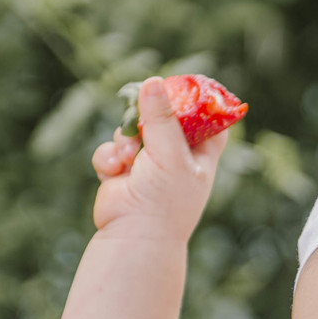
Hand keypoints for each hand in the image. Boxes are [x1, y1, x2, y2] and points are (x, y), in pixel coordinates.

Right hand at [91, 77, 227, 239]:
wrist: (134, 236)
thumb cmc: (164, 201)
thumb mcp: (170, 155)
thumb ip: (162, 119)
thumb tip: (153, 82)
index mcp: (201, 155)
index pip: (208, 120)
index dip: (197, 102)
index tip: (179, 87)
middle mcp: (176, 157)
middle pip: (164, 116)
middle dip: (147, 118)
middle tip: (140, 118)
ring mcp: (148, 163)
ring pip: (131, 129)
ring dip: (125, 140)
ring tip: (129, 160)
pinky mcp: (121, 169)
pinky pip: (110, 147)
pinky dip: (109, 157)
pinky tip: (115, 172)